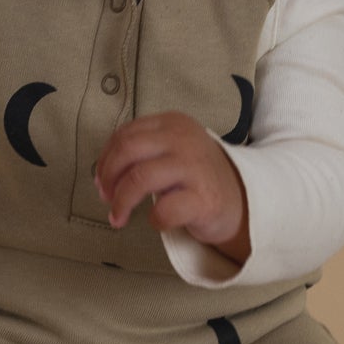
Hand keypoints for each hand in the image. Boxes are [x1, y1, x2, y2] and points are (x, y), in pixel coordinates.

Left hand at [94, 112, 249, 264]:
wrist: (242, 199)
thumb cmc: (197, 177)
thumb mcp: (172, 150)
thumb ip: (141, 153)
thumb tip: (102, 176)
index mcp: (173, 123)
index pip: (124, 134)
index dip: (105, 160)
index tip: (101, 181)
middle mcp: (184, 139)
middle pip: (127, 151)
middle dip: (108, 177)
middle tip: (106, 198)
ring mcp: (195, 167)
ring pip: (139, 179)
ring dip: (121, 202)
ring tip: (118, 218)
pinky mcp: (204, 198)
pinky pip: (163, 210)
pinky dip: (153, 219)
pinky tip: (157, 221)